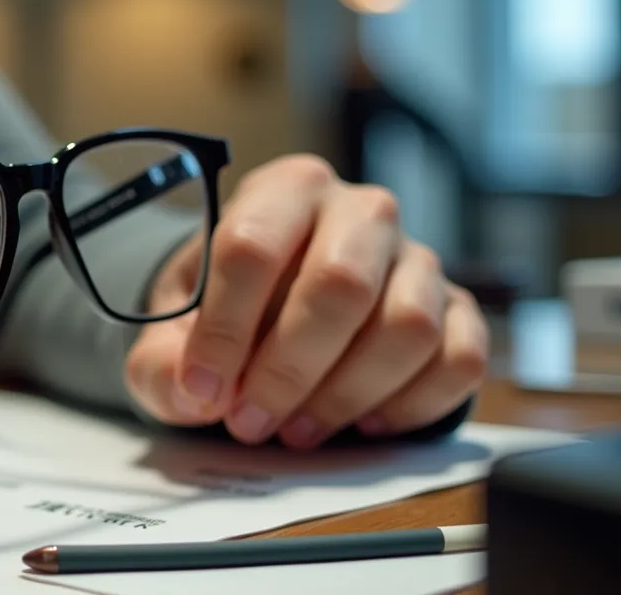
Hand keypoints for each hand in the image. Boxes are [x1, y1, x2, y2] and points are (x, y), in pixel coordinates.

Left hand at [126, 155, 486, 448]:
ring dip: (346, 394)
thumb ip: (161, 362)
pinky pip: (459, 360)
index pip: (253, 246)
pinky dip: (411, 405)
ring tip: (296, 429)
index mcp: (283, 190)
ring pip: (407, 327)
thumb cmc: (227, 310)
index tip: (202, 387)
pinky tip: (363, 424)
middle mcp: (359, 211)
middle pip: (339, 284)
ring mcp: (417, 258)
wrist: (281, 307)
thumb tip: (195, 394)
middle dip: (288, 369)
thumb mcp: (172, 330)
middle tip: (249, 422)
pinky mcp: (457, 309)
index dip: (223, 328)